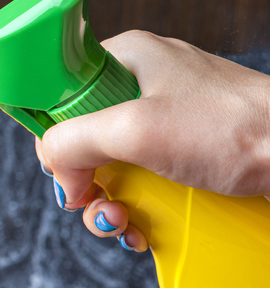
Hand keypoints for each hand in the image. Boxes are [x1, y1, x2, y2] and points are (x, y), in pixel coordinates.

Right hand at [35, 30, 269, 250]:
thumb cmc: (234, 130)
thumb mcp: (135, 130)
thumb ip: (74, 141)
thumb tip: (54, 168)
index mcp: (126, 58)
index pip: (61, 94)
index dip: (55, 137)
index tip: (65, 171)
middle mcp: (142, 85)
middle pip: (83, 137)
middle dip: (84, 181)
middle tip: (96, 204)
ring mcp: (165, 119)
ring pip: (110, 164)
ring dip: (108, 203)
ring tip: (124, 224)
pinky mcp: (184, 150)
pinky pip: (141, 179)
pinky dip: (135, 208)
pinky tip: (142, 228)